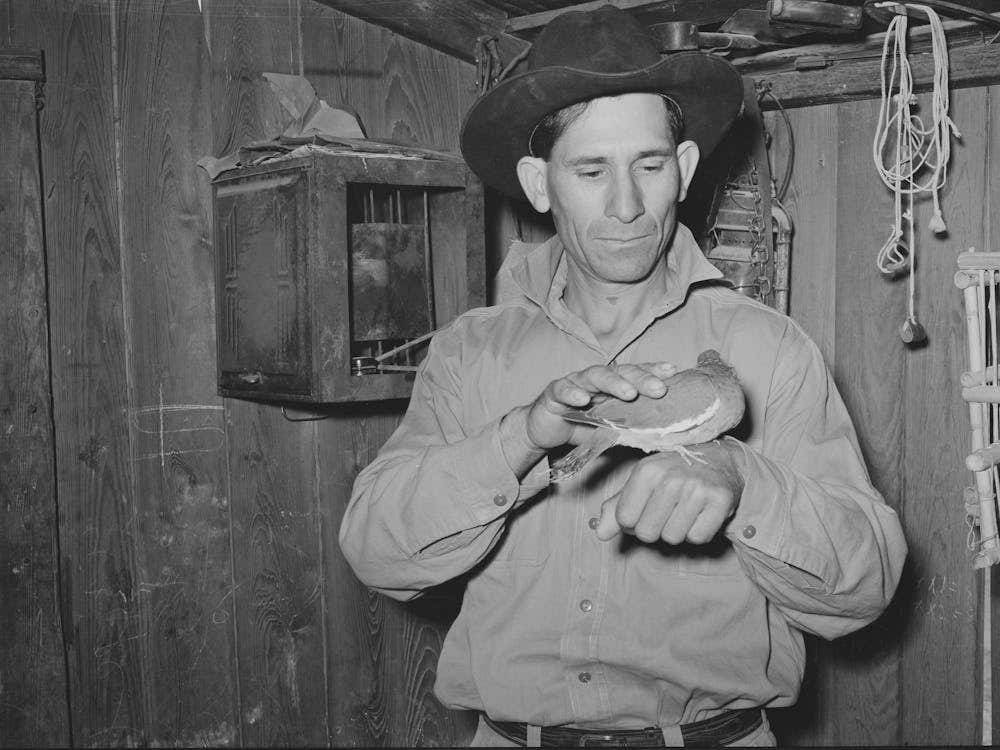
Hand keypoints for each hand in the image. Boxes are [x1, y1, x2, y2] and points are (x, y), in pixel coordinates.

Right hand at [523, 362, 678, 450]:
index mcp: (613, 386)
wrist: (545, 431)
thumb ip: (633, 429)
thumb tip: (664, 438)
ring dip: (613, 383)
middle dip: (641, 378)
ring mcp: (575, 383)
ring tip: (629, 393)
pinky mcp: (553, 393)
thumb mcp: (611, 430)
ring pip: (595, 376)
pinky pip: (562, 389)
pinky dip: (572, 392)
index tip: (673, 371)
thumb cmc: (581, 427)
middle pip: (621, 372)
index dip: (653, 371)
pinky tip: (582, 400)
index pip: (636, 375)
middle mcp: (597, 380)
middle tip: (658, 389)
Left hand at [595, 440, 745, 544]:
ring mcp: (697, 489)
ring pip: (672, 538)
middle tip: (668, 509)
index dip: (633, 520)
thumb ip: (616, 508)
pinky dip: (699, 531)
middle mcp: (671, 478)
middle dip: (655, 528)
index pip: (625, 519)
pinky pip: (698, 538)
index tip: (645, 507)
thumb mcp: (641, 483)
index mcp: (646, 470)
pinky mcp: (721, 500)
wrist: (719, 460)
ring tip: (685, 509)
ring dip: (678, 530)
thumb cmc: (673, 474)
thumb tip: (600, 533)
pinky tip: (701, 513)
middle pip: (647, 533)